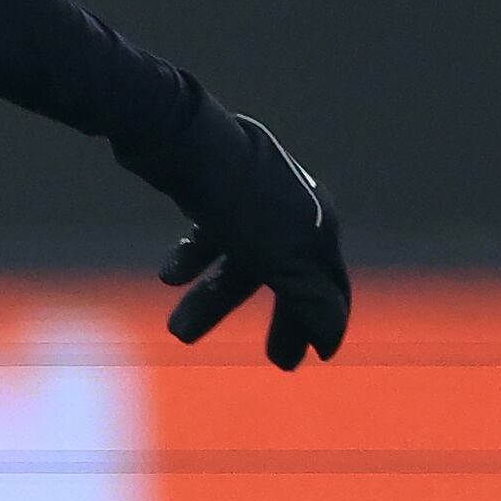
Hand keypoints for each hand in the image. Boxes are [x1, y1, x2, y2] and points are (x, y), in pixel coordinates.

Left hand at [116, 91, 349, 368]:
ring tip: (178, 332)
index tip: (315, 356)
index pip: (331, 285)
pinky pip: (209, 234)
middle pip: (288, 277)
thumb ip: (308, 302)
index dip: (324, 321)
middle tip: (276, 360)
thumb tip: (330, 342)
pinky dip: (191, 258)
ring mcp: (252, 197)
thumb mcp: (281, 260)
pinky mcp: (213, 189)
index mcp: (317, 223)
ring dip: (211, 299)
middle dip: (279, 319)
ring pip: (238, 260)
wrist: (184, 140)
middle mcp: (292, 207)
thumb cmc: (240, 203)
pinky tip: (168, 276)